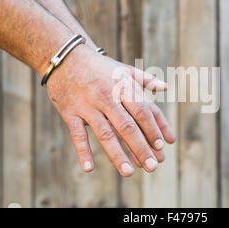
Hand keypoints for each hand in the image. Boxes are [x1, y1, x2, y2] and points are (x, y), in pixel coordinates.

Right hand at [45, 44, 175, 176]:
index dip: (154, 128)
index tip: (164, 145)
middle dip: (141, 147)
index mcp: (123, 87)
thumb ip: (145, 79)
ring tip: (130, 172)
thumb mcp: (123, 69)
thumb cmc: (99, 67)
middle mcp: (107, 97)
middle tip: (153, 166)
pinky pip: (77, 134)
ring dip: (118, 154)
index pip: (143, 111)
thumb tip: (164, 87)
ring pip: (105, 133)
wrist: (64, 57)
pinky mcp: (70, 113)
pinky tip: (89, 168)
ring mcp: (88, 106)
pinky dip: (83, 151)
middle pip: (127, 126)